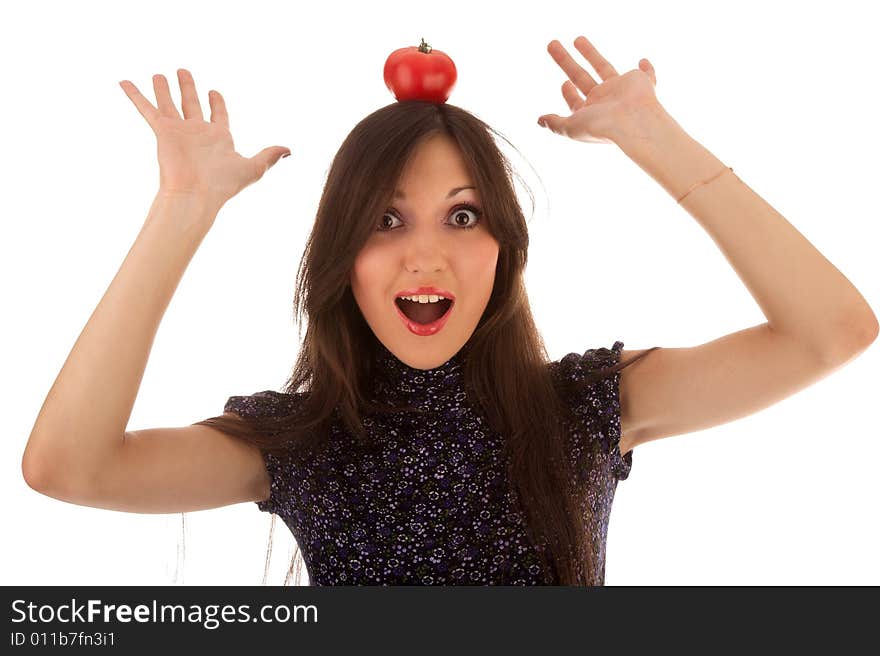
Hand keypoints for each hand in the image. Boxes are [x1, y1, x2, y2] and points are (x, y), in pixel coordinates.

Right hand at [119, 69, 290, 208]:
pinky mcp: (163, 132)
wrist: (198, 195)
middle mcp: (198, 132)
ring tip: (159, 74)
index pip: (218, 115)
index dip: (217, 103)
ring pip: (169, 103)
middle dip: (188, 88)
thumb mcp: (253, 168)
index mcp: (219, 138)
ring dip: (164, 88)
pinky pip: (147, 108)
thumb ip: (269, 156)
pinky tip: (124, 81)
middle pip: (191, 103)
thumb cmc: (224, 185)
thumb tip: (289, 150)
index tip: (215, 92)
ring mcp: (179, 131)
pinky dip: (135, 95)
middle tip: (183, 71)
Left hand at [537, 36, 660, 144]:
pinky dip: (648, 69)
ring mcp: (621, 91)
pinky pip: (647, 75)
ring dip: (590, 53)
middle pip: (580, 76)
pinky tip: (643, 61)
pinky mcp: (640, 82)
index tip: (564, 83)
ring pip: (602, 66)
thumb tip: (539, 121)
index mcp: (590, 113)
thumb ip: (555, 123)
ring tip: (576, 38)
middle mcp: (604, 101)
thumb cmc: (601, 127)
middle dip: (565, 61)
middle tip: (552, 44)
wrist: (633, 122)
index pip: (576, 101)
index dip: (568, 92)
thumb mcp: (570, 127)